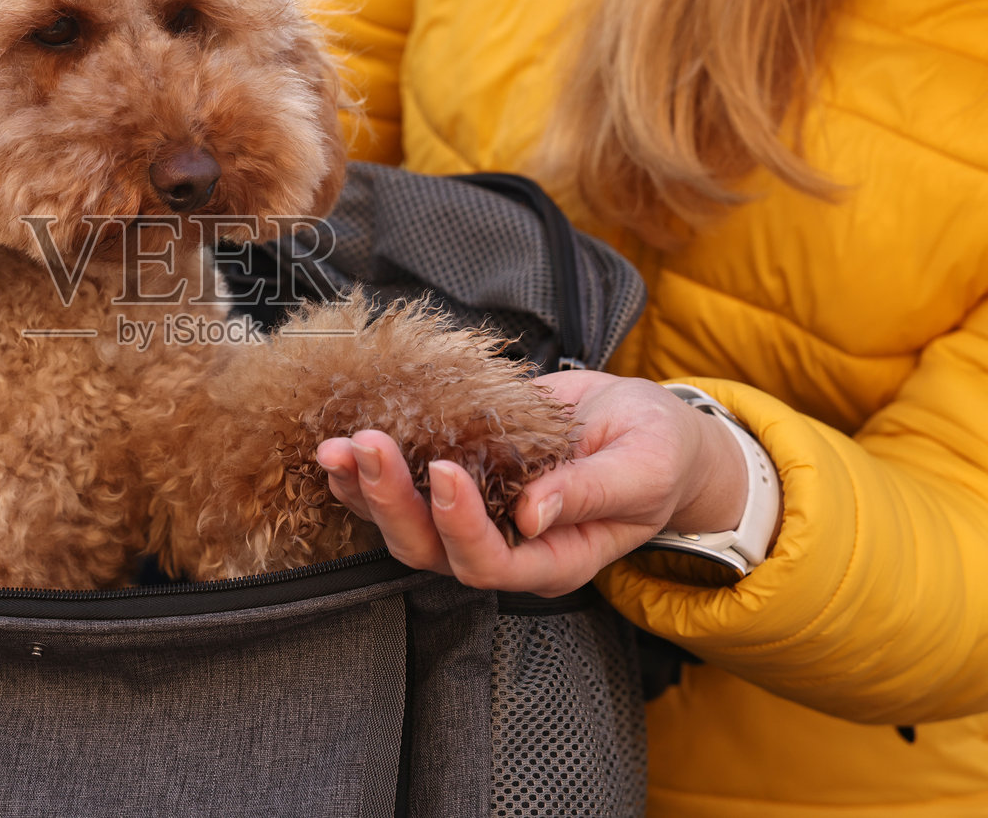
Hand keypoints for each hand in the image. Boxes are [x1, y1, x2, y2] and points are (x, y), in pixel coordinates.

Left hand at [314, 371, 747, 596]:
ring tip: (335, 447)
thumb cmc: (658, 453)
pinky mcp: (456, 478)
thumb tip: (532, 513)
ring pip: (402, 524)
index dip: (460, 525)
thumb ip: (591, 492)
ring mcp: (474, 515)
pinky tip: (341, 442)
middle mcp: (503, 546)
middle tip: (366, 447)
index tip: (443, 469)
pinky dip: (367, 468)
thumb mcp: (642, 467)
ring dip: (363, 488)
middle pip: (428, 549)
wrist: (649, 428)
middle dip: (390, 501)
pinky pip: (400, 487)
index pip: (490, 564)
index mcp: (552, 559)